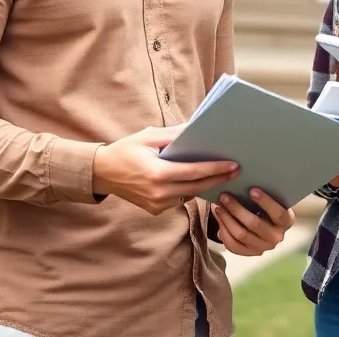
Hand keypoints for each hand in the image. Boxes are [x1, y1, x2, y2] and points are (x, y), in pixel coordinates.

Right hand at [93, 125, 238, 215]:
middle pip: (197, 187)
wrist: (102, 173)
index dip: (216, 169)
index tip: (233, 165)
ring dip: (206, 186)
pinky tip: (202, 181)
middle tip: (237, 170)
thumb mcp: (148, 136)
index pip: (194, 172)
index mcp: (157, 174)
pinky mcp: (155, 210)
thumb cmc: (126, 150)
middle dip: (218, 179)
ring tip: (224, 175)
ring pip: (189, 195)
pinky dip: (191, 190)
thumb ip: (174, 134)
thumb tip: (197, 128)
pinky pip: (179, 199)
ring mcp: (157, 205)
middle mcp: (159, 193)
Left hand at [212, 188, 295, 256]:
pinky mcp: (250, 253)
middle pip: (254, 224)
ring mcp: (263, 247)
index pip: (278, 213)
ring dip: (227, 218)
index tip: (252, 190)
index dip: (266, 202)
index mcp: (286, 221)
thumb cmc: (267, 206)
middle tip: (224, 196)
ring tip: (218, 205)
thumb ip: (263, 194)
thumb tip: (243, 177)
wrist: (266, 224)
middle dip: (237, 208)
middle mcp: (277, 237)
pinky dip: (224, 230)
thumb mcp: (271, 200)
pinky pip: (233, 245)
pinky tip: (218, 218)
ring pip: (241, 234)